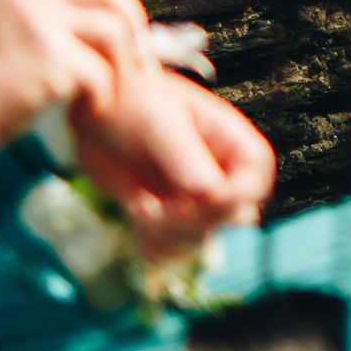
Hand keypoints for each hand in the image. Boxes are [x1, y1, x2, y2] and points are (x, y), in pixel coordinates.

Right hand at [0, 0, 143, 148]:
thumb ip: (41, 30)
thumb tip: (96, 37)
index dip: (118, 9)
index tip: (128, 38)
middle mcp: (31, 1)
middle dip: (134, 26)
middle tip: (138, 61)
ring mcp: (42, 27)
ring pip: (114, 32)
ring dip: (119, 69)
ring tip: (101, 97)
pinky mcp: (51, 60)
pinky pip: (101, 76)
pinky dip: (100, 100)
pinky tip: (80, 115)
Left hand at [72, 71, 271, 261]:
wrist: (95, 112)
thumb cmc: (132, 103)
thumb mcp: (159, 123)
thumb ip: (185, 157)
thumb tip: (210, 194)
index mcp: (232, 142)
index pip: (255, 182)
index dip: (230, 200)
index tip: (188, 201)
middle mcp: (219, 172)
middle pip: (231, 216)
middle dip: (192, 221)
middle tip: (152, 208)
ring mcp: (193, 196)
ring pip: (202, 237)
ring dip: (170, 235)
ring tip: (139, 210)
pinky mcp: (167, 215)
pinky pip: (173, 246)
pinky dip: (154, 244)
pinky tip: (135, 217)